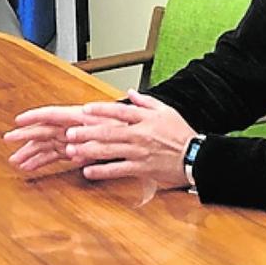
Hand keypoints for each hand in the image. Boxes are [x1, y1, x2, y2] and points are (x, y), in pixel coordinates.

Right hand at [4, 104, 124, 170]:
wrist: (135, 137)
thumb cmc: (124, 128)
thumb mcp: (111, 132)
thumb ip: (92, 140)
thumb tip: (71, 146)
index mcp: (79, 117)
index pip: (52, 115)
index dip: (34, 117)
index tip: (18, 120)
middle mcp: (71, 126)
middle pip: (44, 131)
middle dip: (25, 135)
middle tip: (8, 140)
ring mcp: (71, 138)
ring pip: (45, 145)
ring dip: (30, 153)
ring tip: (16, 161)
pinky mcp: (73, 150)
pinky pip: (53, 155)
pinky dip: (41, 161)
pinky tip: (30, 167)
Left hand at [64, 90, 196, 188]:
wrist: (196, 157)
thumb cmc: (181, 134)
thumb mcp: (166, 111)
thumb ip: (145, 102)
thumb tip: (130, 92)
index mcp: (145, 118)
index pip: (119, 111)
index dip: (101, 110)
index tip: (85, 109)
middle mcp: (140, 134)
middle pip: (108, 132)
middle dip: (87, 133)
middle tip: (69, 133)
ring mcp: (139, 152)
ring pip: (109, 151)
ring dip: (88, 151)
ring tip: (72, 150)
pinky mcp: (141, 168)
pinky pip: (118, 169)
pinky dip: (102, 171)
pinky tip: (88, 171)